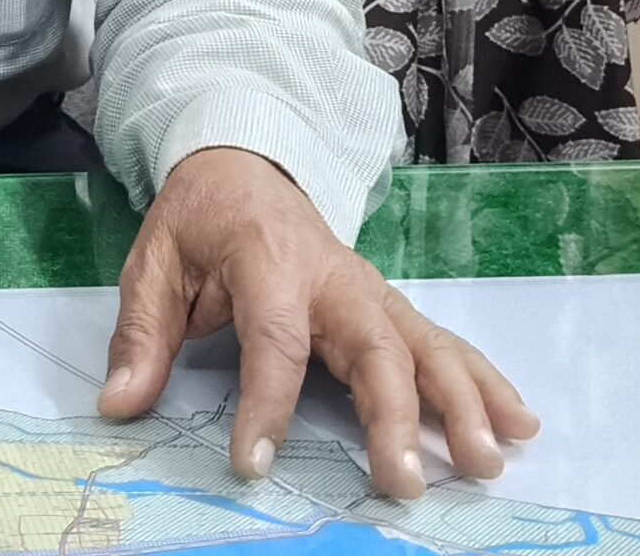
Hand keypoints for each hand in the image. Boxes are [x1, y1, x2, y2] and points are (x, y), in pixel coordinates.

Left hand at [99, 147, 534, 499]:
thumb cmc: (201, 219)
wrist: (246, 159)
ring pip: (424, 345)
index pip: (275, 336)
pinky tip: (519, 425)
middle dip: (397, 414)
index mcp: (267, 259)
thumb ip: (142, 334)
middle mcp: (333, 276)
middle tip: (408, 480)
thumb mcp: (154, 262)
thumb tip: (119, 403)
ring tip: (489, 461)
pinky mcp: (388, 305)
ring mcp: (370, 289)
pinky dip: (483, 383)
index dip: (266, 403)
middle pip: (374, 344)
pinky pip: (441, 343)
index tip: (253, 463)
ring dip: (462, 403)